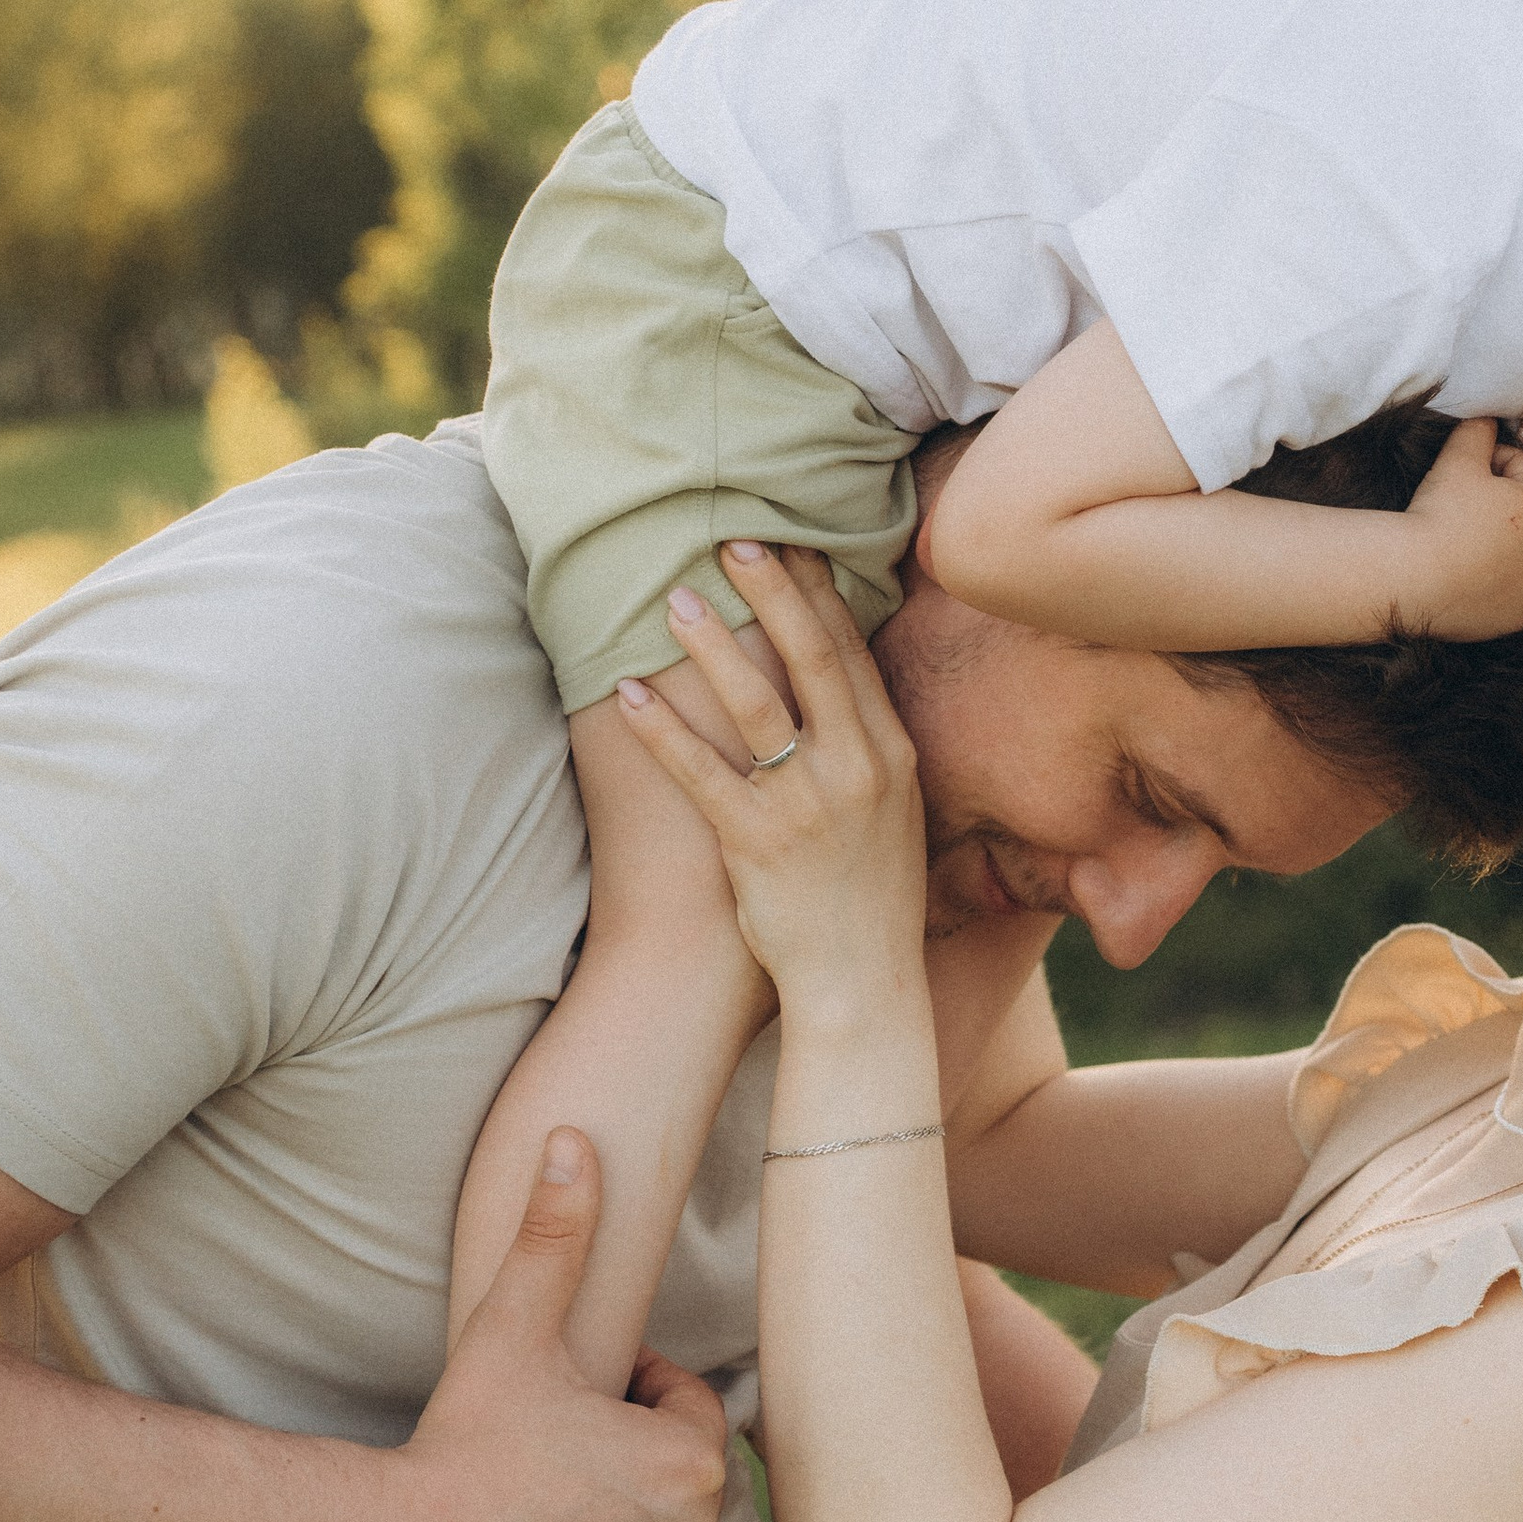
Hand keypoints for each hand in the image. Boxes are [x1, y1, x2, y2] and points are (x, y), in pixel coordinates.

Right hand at [374, 1130, 732, 1521]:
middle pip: (676, 1479)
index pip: (683, 1409)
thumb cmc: (464, 1443)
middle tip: (551, 1460)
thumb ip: (553, 1234)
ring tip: (548, 1512)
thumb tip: (571, 1142)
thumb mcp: (514, 1328)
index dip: (629, 1399)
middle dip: (628, 1464)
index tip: (573, 1402)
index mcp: (689, 1457)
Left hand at [618, 547, 928, 1013]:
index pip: (852, 654)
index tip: (793, 541)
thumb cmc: (869, 897)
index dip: (819, 593)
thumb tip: (838, 687)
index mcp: (893, 754)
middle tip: (732, 538)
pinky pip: (701, 773)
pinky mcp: (758, 842)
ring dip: (713, 646)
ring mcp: (809, 805)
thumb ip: (869, 747)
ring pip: (757, 704)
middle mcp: (858, 768)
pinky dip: (662, 730)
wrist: (863, 983)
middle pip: (812, 658)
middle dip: (772, 592)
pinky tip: (628, 694)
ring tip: (674, 600)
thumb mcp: (894, 812)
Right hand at [1397, 417, 1522, 637]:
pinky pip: (1512, 588)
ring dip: (1502, 542)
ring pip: (1522, 552)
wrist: (1414, 577)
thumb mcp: (1458, 457)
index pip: (1522, 468)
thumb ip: (1480, 428)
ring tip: (1463, 540)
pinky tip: (1468, 573)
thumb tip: (1489, 416)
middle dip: (1501, 503)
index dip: (1488, 463)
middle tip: (1459, 507)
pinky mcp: (1521, 615)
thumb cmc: (1438, 513)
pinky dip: (1496, 579)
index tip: (1459, 474)